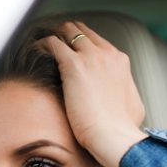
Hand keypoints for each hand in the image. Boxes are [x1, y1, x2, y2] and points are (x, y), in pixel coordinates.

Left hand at [40, 21, 146, 166]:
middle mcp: (107, 54)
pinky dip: (42, 44)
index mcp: (119, 61)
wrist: (114, 136)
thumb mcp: (131, 105)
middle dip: (65, 33)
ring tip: (40, 45)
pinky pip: (52, 42)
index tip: (68, 49)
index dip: (80, 43)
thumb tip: (119, 97)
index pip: (97, 41)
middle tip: (51, 43)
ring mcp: (91, 56)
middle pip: (82, 30)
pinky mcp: (74, 64)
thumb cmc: (122, 129)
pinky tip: (34, 52)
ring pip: (68, 30)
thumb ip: (123, 92)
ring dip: (54, 35)